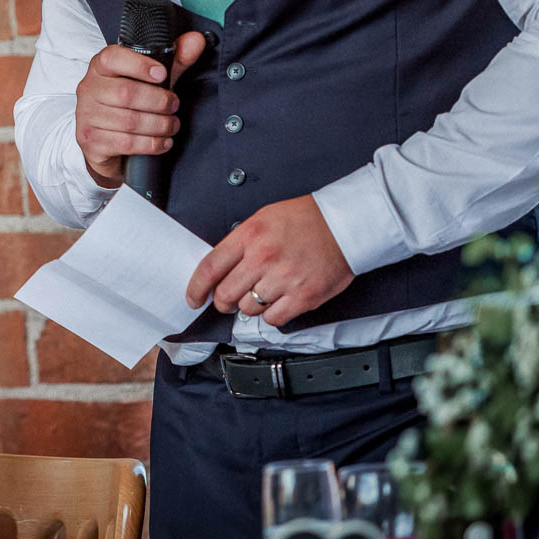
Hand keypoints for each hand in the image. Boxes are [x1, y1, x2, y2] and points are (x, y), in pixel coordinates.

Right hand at [73, 30, 206, 185]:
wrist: (104, 140)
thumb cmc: (129, 103)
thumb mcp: (152, 79)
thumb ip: (174, 60)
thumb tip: (196, 40)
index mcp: (100, 67)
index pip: (112, 58)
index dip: (139, 65)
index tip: (162, 74)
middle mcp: (89, 89)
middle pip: (126, 93)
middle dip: (159, 101)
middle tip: (174, 105)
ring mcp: (87, 116)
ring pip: (129, 122)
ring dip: (159, 125)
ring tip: (172, 125)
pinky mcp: (91, 141)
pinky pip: (126, 143)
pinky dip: (152, 144)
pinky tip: (164, 142)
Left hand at [184, 194, 353, 326]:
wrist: (345, 223)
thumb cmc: (305, 219)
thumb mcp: (262, 219)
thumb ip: (240, 244)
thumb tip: (220, 269)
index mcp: (249, 236)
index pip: (210, 268)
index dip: (196, 288)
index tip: (193, 298)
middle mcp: (263, 258)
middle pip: (225, 294)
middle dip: (223, 301)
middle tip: (228, 299)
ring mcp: (284, 279)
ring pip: (248, 309)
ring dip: (251, 305)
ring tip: (264, 292)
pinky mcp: (304, 296)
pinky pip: (274, 319)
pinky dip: (272, 314)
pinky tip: (279, 301)